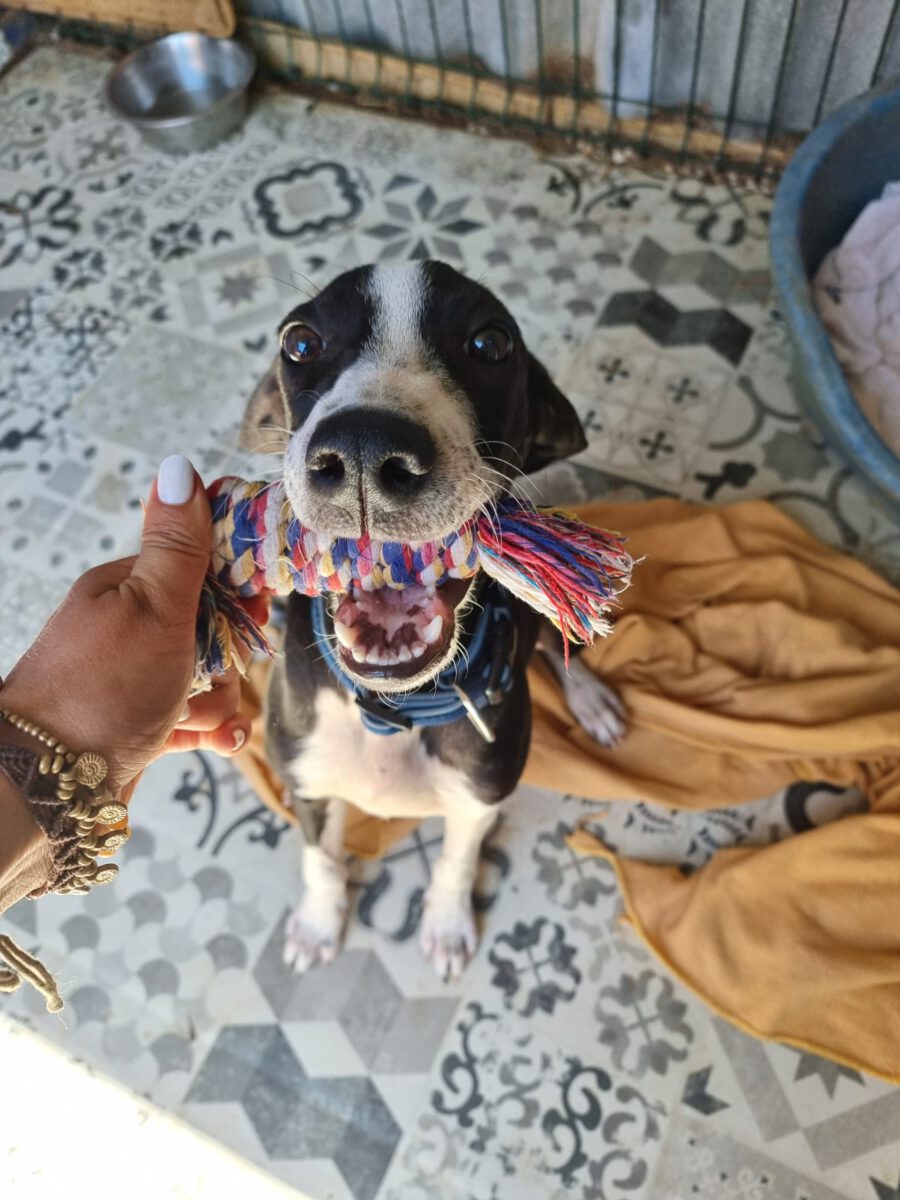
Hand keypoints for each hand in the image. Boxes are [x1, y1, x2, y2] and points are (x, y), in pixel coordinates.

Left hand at [0, 456, 262, 802]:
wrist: (48, 782)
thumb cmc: (102, 689)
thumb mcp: (153, 607)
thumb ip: (177, 546)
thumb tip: (180, 468)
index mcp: (127, 588)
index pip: (201, 568)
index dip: (237, 591)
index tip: (253, 613)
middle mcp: (127, 628)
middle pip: (210, 629)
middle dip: (226, 660)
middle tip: (212, 676)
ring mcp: (130, 677)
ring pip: (203, 678)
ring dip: (216, 702)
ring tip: (199, 720)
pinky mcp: (134, 722)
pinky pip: (188, 717)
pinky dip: (205, 729)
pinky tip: (211, 739)